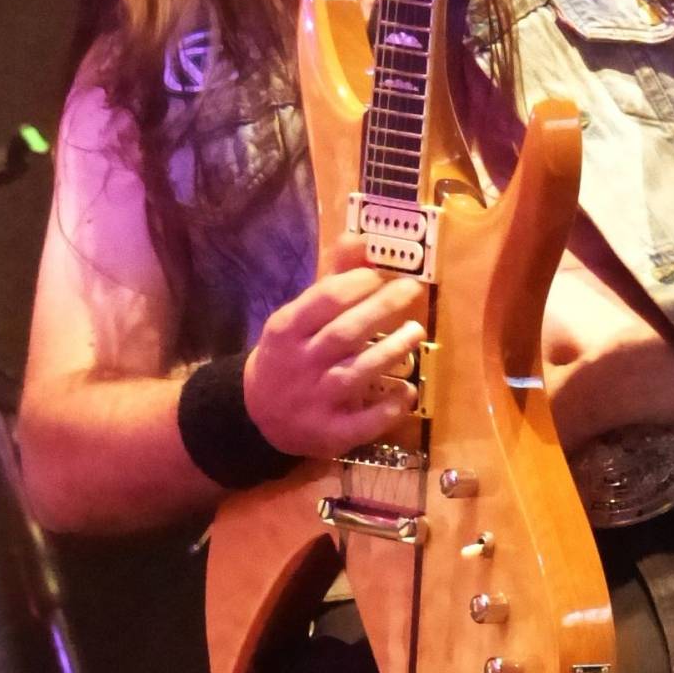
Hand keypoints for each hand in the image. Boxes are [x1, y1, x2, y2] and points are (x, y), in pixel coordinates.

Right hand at [243, 244, 425, 457]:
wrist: (257, 415)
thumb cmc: (289, 354)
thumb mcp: (299, 315)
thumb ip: (332, 279)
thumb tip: (360, 238)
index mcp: (286, 329)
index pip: (325, 300)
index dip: (359, 283)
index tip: (381, 275)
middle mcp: (299, 364)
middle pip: (345, 333)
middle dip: (382, 309)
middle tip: (411, 291)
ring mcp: (313, 401)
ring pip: (356, 373)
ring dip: (391, 350)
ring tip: (416, 331)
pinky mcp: (329, 433)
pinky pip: (362, 422)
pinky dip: (387, 408)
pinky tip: (408, 392)